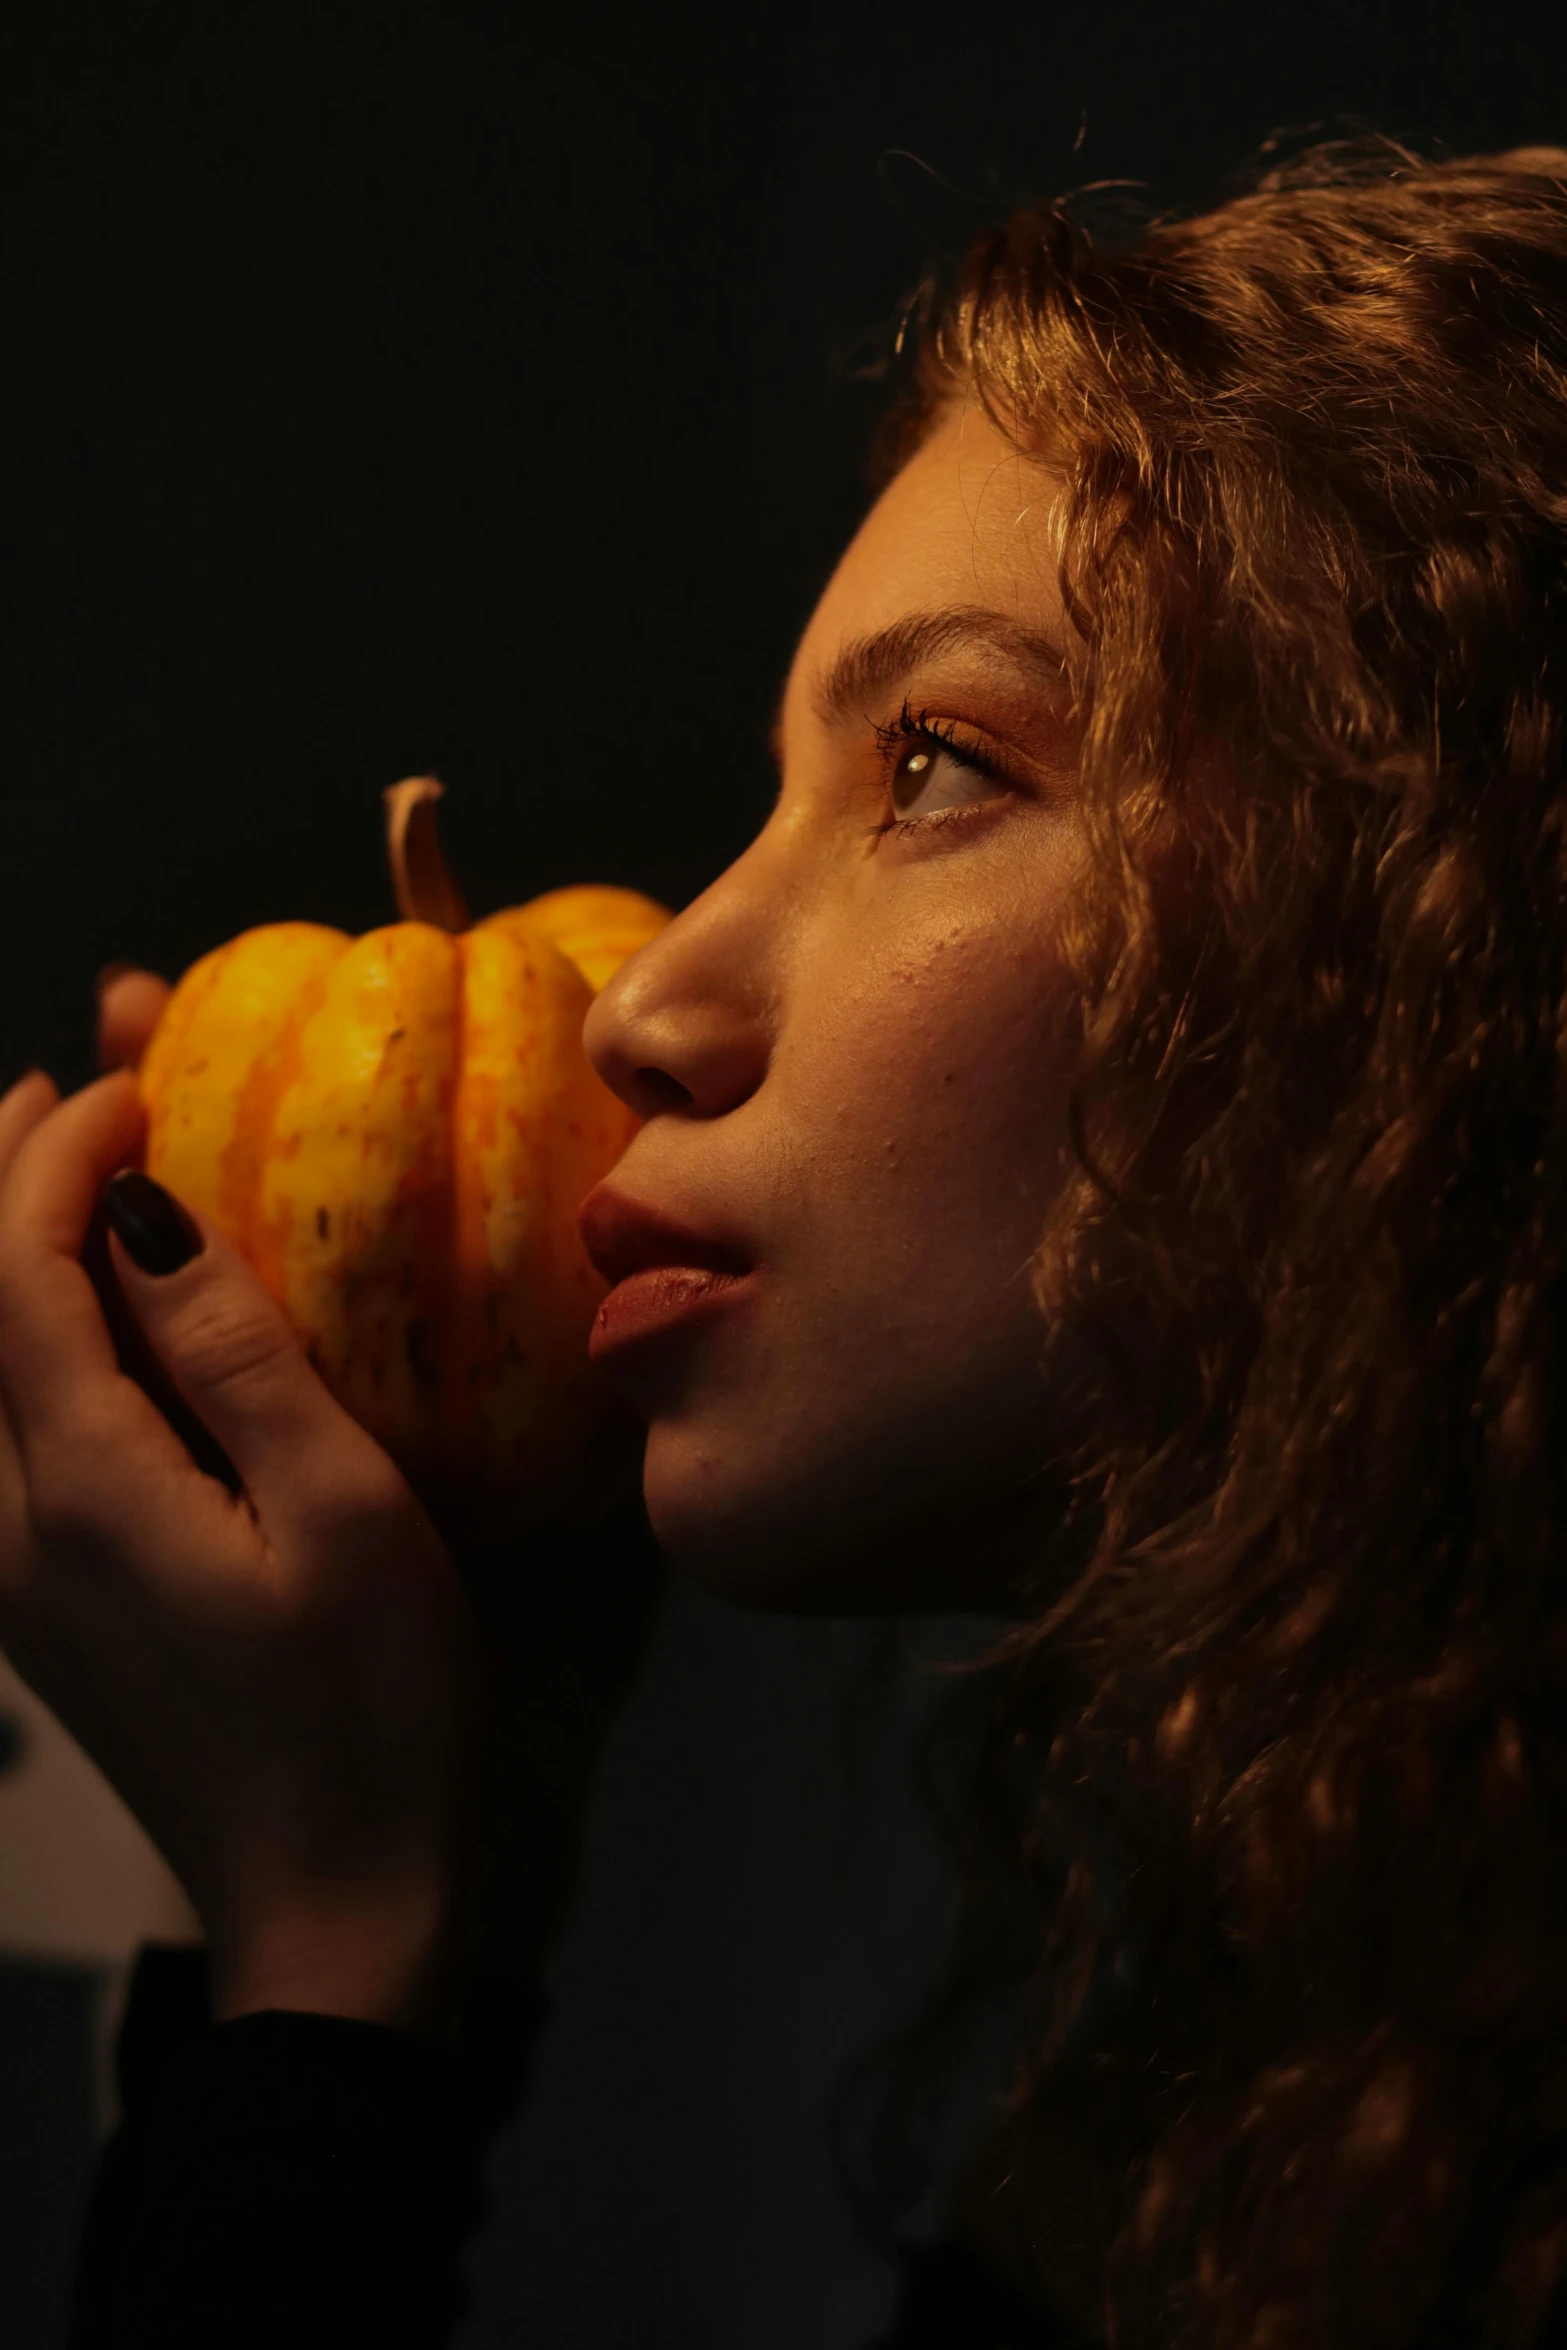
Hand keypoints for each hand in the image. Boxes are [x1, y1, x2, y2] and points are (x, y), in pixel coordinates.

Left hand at [0, 1008, 479, 2030]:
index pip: (18, 1278)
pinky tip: (75, 1326)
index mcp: (82, 1490)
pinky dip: (19, 1343)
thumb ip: (232, 1353)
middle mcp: (12, 1527)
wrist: (333, 1909)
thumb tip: (143, 1211)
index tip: (126, 1084)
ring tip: (44, 1173)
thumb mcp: (342, 1511)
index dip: (54, 1163)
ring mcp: (16, 1580)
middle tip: (58, 1085)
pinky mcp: (45, 1613)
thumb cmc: (370, 1707)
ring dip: (0, 1261)